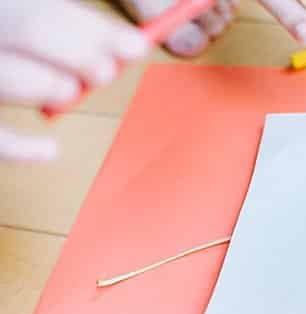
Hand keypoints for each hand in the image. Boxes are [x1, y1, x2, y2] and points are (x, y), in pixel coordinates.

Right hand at [0, 0, 148, 160]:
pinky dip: (19, 149)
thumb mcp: (24, 16)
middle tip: (105, 72)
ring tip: (66, 91)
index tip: (134, 47)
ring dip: (51, 87)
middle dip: (80, 54)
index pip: (41, 9)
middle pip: (28, 31)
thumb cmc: (8, 39)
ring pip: (5, 78)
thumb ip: (66, 25)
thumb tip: (128, 47)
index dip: (93, 30)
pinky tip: (50, 149)